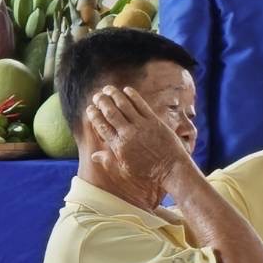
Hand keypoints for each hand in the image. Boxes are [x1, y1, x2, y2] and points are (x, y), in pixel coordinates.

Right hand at [87, 86, 193, 204]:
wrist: (172, 170)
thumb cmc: (148, 173)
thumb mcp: (125, 171)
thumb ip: (108, 161)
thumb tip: (94, 155)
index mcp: (118, 146)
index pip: (101, 125)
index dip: (93, 114)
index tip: (90, 108)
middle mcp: (128, 133)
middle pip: (110, 112)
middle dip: (101, 101)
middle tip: (96, 96)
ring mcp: (142, 126)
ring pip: (124, 105)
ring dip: (114, 94)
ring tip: (108, 89)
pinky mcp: (155, 121)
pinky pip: (141, 104)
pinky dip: (133, 95)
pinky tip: (127, 90)